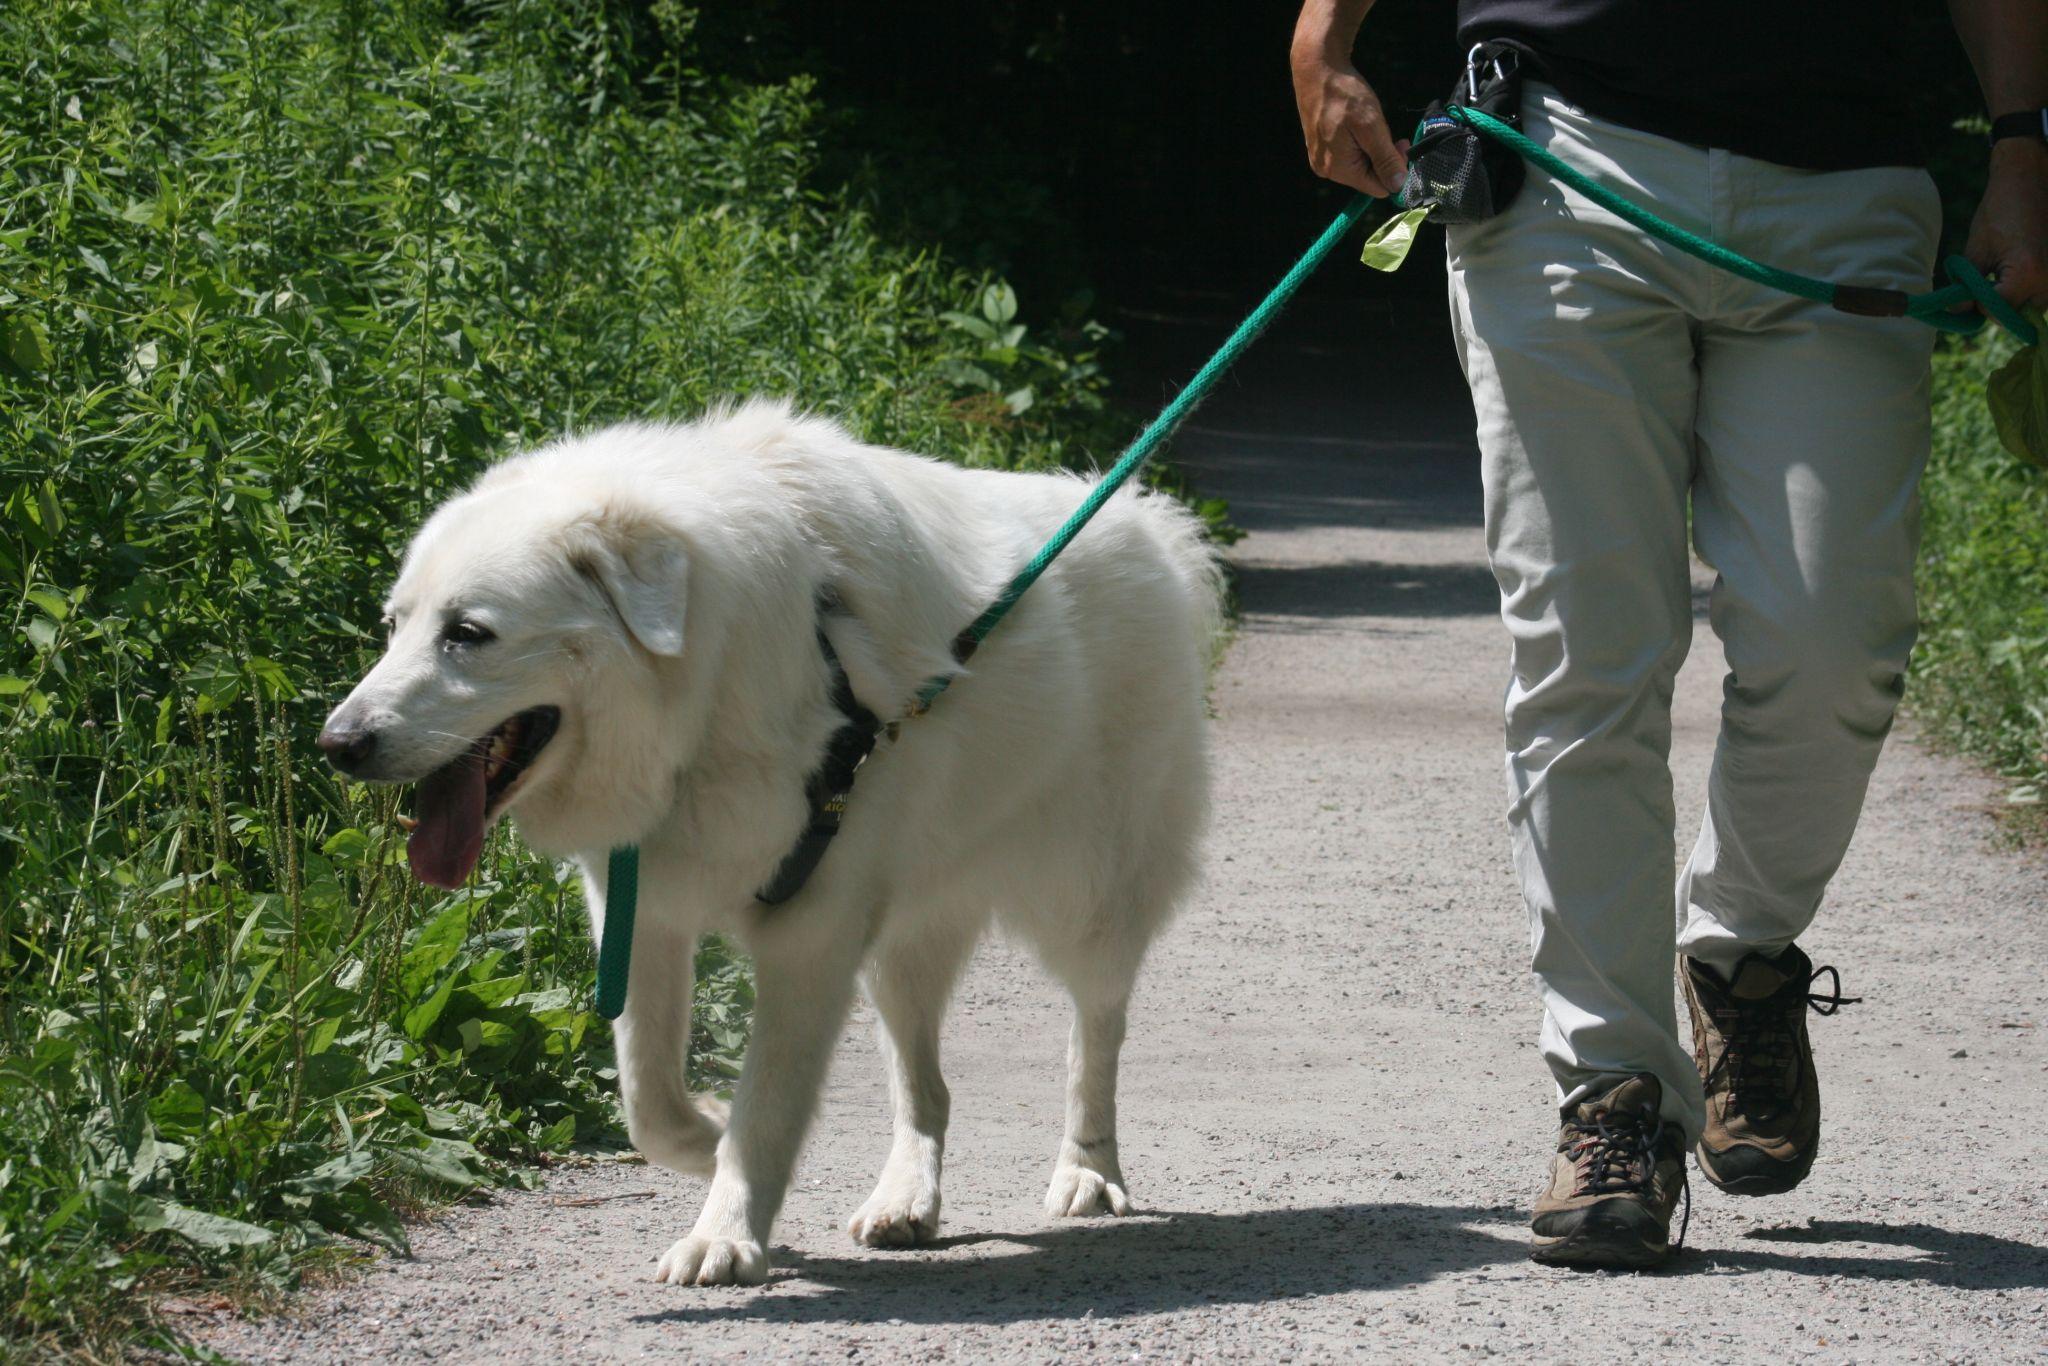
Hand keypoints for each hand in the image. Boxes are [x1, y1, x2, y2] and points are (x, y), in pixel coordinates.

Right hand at [1290, 46, 1409, 197]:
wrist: (1317, 69)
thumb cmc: (1344, 95)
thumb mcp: (1372, 126)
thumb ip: (1385, 158)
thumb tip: (1398, 186)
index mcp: (1339, 169)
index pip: (1379, 187)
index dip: (1395, 168)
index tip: (1402, 142)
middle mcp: (1326, 170)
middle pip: (1368, 177)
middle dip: (1383, 157)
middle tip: (1389, 131)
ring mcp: (1321, 159)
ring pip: (1360, 165)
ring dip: (1372, 148)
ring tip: (1368, 124)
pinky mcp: (1319, 148)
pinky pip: (1348, 155)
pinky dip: (1359, 143)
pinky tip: (1356, 124)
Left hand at [1964, 138, 2047, 310]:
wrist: (2029, 178)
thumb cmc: (2000, 210)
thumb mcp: (1976, 249)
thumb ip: (1967, 287)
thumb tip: (1956, 314)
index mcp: (2028, 274)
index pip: (1997, 313)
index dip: (1977, 306)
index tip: (1968, 291)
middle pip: (2015, 316)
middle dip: (1995, 307)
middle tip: (1984, 281)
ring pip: (2030, 309)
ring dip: (2012, 301)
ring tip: (2000, 273)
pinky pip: (2040, 295)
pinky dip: (2025, 291)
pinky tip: (2013, 271)